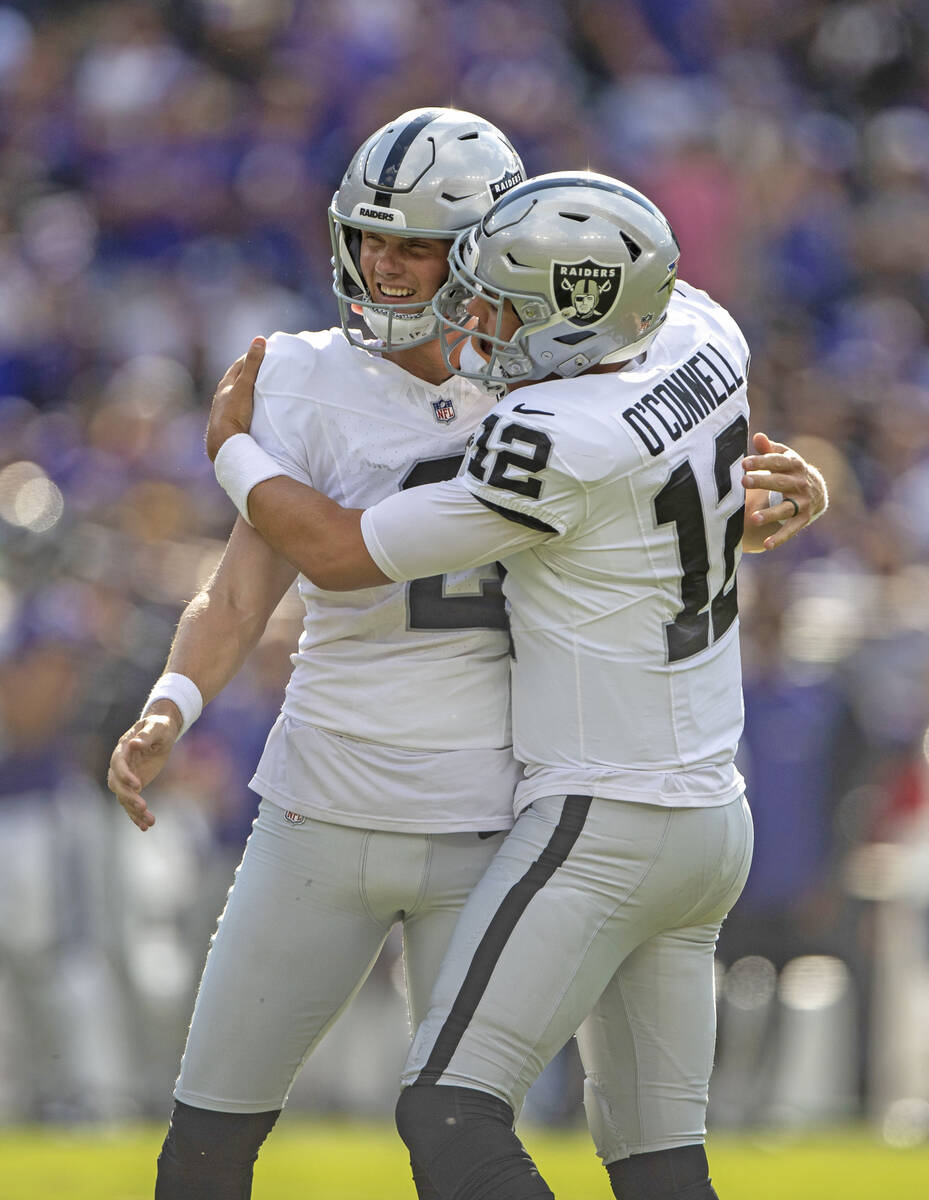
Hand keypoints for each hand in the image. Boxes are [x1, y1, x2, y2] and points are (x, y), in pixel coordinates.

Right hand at [106, 708, 180, 829]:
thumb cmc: (159, 726)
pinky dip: (136, 815)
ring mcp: (126, 776)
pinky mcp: (134, 785)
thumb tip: (135, 743)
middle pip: (117, 784)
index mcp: (123, 748)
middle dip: (128, 797)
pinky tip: (145, 826)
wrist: (161, 732)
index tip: (137, 785)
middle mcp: (120, 764)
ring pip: (123, 797)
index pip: (118, 763)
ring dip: (134, 810)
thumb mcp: (157, 727)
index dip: (125, 775)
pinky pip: (131, 802)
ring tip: (149, 821)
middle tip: (143, 806)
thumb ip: (146, 735)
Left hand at [206, 337, 265, 461]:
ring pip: (241, 394)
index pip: (240, 364)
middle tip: (270, 369)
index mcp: (225, 384)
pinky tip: (259, 408)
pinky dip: (251, 403)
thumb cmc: (233, 413)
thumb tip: (260, 340)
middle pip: (240, 379)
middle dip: (253, 373)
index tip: (267, 353)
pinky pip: (243, 408)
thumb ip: (253, 364)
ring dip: (252, 390)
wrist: (224, 443)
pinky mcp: (231, 422)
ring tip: (267, 388)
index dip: (252, 357)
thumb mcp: (245, 386)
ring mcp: (226, 409)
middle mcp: (223, 395)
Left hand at [742, 431, 826, 551]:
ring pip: (786, 508)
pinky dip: (780, 538)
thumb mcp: (783, 457)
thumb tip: (758, 436)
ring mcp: (803, 502)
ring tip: (754, 519)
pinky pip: (791, 529)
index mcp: (794, 465)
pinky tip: (766, 545)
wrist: (817, 490)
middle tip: (743, 481)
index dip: (761, 462)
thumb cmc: (790, 470)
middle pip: (780, 482)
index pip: (776, 462)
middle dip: (762, 482)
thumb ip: (769, 449)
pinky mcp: (803, 519)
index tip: (743, 463)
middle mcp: (800, 483)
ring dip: (771, 514)